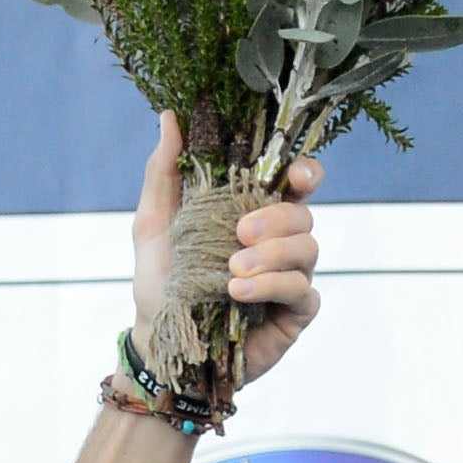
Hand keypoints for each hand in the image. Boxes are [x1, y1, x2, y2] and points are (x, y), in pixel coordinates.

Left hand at [135, 112, 326, 390]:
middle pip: (305, 214)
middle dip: (277, 219)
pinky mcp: (295, 312)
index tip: (296, 176)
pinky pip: (302, 290)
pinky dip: (272, 286)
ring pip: (308, 249)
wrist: (159, 345)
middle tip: (239, 234)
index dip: (306, 172)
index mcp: (255, 214)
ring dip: (271, 255)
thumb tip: (169, 117)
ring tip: (231, 272)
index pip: (297, 184)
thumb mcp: (154, 224)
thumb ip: (165, 172)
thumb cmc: (161, 284)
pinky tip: (239, 293)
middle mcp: (280, 242)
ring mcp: (291, 277)